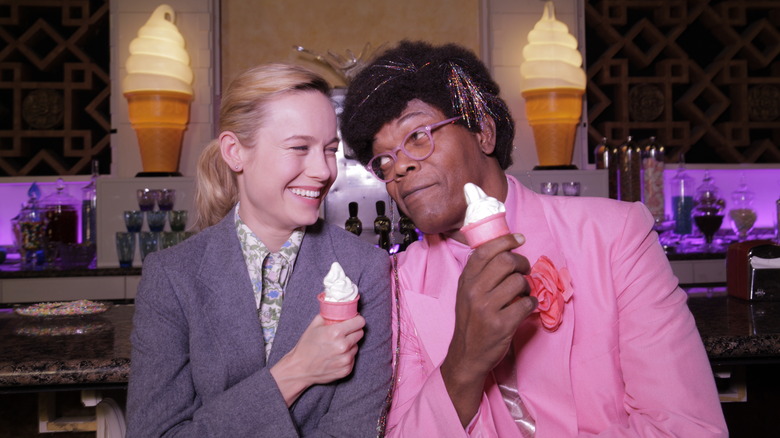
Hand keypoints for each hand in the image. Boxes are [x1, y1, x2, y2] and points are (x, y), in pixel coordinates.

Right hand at [271, 314, 364, 405]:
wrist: (300, 369)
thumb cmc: (306, 347)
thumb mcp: (314, 326)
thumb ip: (327, 315)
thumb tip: (337, 308)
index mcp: (336, 332)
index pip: (360, 322)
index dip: (357, 320)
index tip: (354, 321)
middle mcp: (343, 346)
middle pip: (360, 333)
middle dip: (353, 331)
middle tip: (344, 333)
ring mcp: (346, 359)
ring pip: (356, 346)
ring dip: (350, 345)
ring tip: (337, 346)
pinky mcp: (346, 370)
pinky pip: (353, 358)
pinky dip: (347, 356)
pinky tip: (336, 356)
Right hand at [441, 233, 536, 424]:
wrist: (466, 356)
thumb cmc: (470, 321)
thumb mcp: (466, 293)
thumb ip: (480, 273)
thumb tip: (505, 250)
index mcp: (465, 280)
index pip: (485, 250)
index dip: (506, 240)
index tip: (519, 239)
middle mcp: (474, 291)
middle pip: (506, 261)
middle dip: (522, 263)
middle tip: (525, 271)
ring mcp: (487, 308)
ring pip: (519, 282)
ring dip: (528, 286)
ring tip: (523, 293)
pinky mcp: (501, 324)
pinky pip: (527, 303)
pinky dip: (532, 303)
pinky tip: (526, 307)